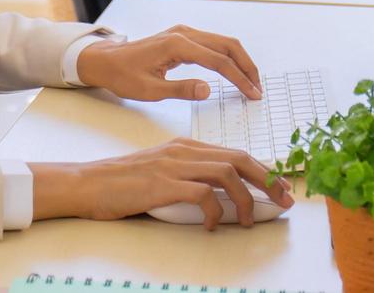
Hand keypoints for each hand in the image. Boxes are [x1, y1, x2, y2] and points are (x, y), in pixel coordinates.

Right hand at [29, 138, 294, 228]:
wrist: (89, 183)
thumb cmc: (124, 184)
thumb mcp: (162, 173)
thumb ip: (190, 178)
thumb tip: (224, 199)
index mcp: (186, 146)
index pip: (235, 152)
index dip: (263, 170)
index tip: (280, 188)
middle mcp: (184, 151)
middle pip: (239, 158)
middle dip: (268, 179)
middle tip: (284, 200)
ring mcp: (174, 165)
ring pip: (227, 173)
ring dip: (246, 199)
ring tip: (249, 220)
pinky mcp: (163, 183)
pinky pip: (203, 195)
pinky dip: (215, 212)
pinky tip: (212, 226)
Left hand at [75, 24, 262, 101]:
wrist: (106, 61)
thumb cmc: (123, 76)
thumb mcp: (149, 90)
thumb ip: (180, 89)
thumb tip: (209, 90)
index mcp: (177, 45)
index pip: (219, 61)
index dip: (239, 78)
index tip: (253, 94)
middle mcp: (184, 33)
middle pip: (227, 45)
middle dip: (246, 67)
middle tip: (258, 90)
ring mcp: (184, 33)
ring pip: (222, 43)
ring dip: (239, 61)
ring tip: (250, 84)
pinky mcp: (182, 38)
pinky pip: (212, 45)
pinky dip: (227, 58)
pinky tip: (233, 73)